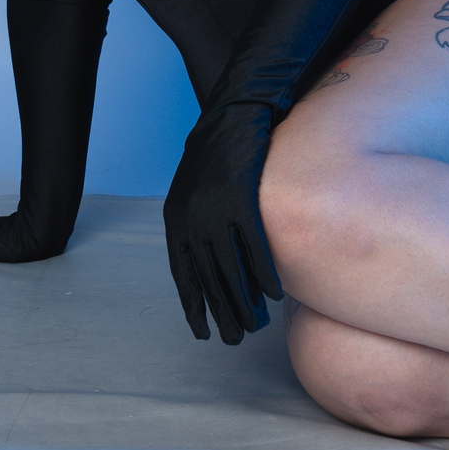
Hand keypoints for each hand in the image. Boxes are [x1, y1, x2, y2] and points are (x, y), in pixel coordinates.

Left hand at [162, 102, 283, 343]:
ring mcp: (213, 208)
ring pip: (229, 267)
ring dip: (243, 302)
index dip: (193, 305)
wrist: (237, 110)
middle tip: (234, 339)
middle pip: (208, 276)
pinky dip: (262, 273)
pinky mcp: (239, 198)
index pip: (184, 273)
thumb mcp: (197, 186)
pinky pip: (252, 246)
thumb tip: (208, 256)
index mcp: (176, 217)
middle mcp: (190, 216)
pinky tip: (272, 295)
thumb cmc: (221, 151)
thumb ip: (197, 220)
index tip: (202, 331)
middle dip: (221, 312)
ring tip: (254, 327)